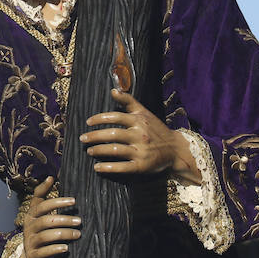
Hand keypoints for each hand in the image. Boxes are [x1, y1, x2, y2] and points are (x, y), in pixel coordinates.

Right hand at [15, 177, 79, 257]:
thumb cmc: (40, 233)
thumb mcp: (40, 216)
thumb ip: (43, 198)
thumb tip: (50, 176)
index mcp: (31, 215)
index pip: (41, 204)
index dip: (56, 202)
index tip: (74, 200)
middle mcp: (28, 227)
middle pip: (46, 220)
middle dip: (64, 219)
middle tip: (80, 221)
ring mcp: (30, 242)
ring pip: (46, 235)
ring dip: (64, 234)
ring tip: (78, 234)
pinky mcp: (33, 256)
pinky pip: (44, 252)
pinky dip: (55, 249)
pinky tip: (67, 248)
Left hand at [82, 88, 199, 181]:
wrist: (175, 149)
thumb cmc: (156, 129)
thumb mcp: (144, 112)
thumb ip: (128, 101)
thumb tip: (113, 90)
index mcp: (139, 121)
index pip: (116, 117)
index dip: (100, 119)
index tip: (88, 122)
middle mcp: (140, 135)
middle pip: (113, 134)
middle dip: (95, 136)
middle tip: (82, 139)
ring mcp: (141, 151)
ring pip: (116, 150)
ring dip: (99, 151)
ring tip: (89, 151)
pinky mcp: (142, 166)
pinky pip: (122, 167)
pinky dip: (108, 167)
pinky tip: (97, 167)